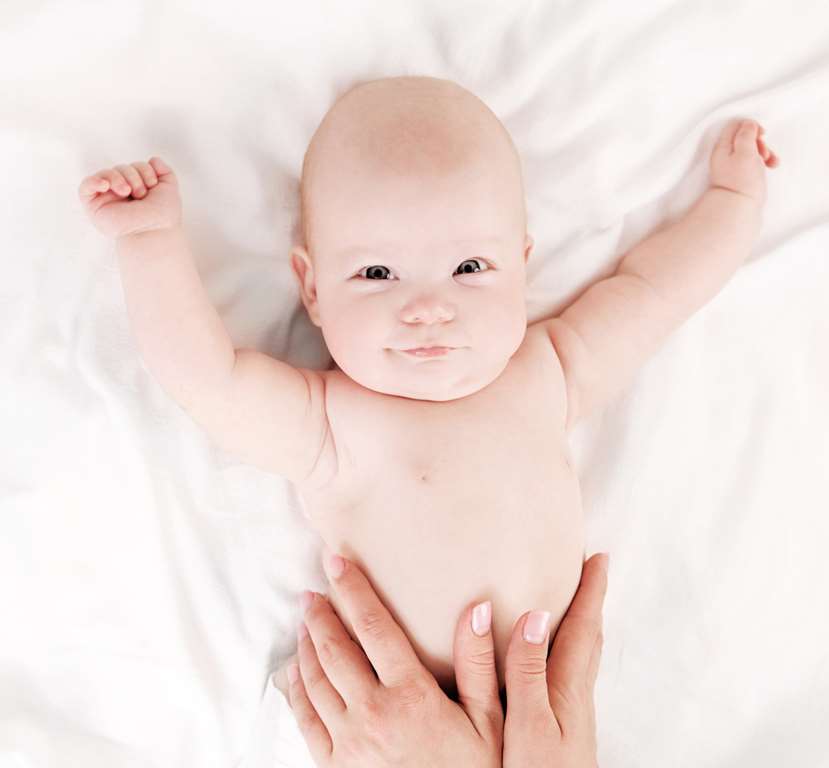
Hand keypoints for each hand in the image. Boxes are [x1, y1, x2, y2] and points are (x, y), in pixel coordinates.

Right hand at [78, 157, 181, 239]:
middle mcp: (121, 191)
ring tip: (127, 192)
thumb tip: (153, 159)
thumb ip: (165, 170)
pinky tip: (106, 185)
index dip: (145, 170)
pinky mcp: (94, 205)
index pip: (135, 166)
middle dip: (133, 176)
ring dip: (118, 178)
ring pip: (106, 173)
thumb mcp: (169, 188)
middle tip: (141, 194)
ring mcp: (107, 198)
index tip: (153, 185)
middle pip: (121, 168)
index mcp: (137, 187)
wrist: (155, 231)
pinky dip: (94, 181)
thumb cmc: (163, 214)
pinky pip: (86, 186)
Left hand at [280, 549, 503, 766]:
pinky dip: (297, 687)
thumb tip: (479, 609)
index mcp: (411, 696)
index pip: (374, 628)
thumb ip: (481, 664)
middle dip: (322, 613)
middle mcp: (372, 714)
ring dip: (307, 644)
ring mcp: (348, 743)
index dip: (353, 590)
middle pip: (335, 649)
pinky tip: (297, 670)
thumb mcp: (490, 722)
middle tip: (314, 588)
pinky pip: (306, 718)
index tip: (337, 562)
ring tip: (306, 620)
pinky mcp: (333, 767)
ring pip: (315, 680)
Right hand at [502, 553, 608, 767]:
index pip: (583, 628)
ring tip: (577, 607)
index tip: (599, 557)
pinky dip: (571, 652)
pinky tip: (555, 664)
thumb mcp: (527, 725)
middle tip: (593, 572)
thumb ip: (527, 671)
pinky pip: (572, 675)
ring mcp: (573, 715)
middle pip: (590, 638)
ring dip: (583, 626)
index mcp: (567, 689)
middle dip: (592, 602)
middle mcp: (575, 697)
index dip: (592, 591)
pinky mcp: (565, 730)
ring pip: (583, 657)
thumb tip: (534, 615)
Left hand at [709, 118, 778, 206]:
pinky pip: (753, 161)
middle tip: (764, 152)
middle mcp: (725, 155)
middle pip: (745, 137)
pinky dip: (763, 161)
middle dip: (760, 141)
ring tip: (771, 162)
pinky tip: (771, 166)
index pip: (736, 126)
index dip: (751, 126)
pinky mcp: (740, 176)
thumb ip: (745, 134)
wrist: (737, 209)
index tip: (761, 135)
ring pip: (751, 150)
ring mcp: (732, 166)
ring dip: (765, 151)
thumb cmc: (741, 181)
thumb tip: (748, 124)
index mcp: (723, 147)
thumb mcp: (745, 151)